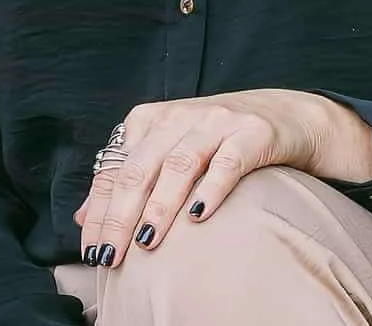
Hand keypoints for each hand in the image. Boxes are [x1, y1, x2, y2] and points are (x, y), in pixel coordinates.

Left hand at [75, 89, 371, 266]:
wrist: (288, 115)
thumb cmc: (219, 141)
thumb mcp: (168, 153)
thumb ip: (128, 181)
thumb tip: (83, 218)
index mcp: (148, 121)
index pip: (113, 171)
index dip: (99, 212)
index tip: (91, 249)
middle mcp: (177, 117)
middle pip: (139, 170)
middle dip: (120, 216)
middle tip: (111, 255)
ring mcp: (215, 122)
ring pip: (178, 165)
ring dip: (160, 206)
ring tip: (147, 241)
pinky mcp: (253, 132)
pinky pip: (228, 162)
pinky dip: (210, 189)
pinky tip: (198, 216)